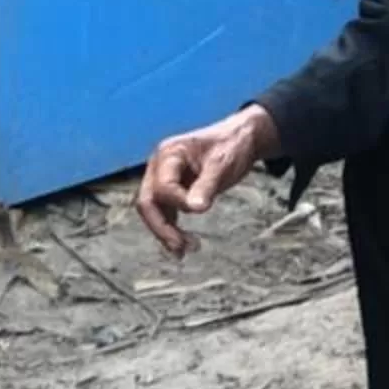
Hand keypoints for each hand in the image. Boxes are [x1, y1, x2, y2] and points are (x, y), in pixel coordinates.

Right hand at [138, 104, 279, 253]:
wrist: (241, 138)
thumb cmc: (231, 145)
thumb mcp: (221, 165)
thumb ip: (206, 186)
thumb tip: (195, 209)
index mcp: (168, 154)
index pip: (162, 186)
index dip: (178, 202)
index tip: (201, 209)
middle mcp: (160, 166)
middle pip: (147, 202)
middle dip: (161, 227)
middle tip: (180, 247)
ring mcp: (165, 178)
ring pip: (154, 210)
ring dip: (166, 231)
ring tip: (184, 250)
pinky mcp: (174, 189)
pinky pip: (165, 211)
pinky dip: (172, 227)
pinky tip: (182, 243)